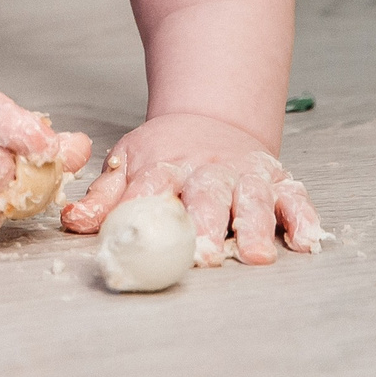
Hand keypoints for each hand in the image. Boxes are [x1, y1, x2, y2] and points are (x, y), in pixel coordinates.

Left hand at [60, 112, 323, 263]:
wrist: (209, 121)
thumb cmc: (165, 154)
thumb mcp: (128, 164)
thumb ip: (104, 198)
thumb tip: (72, 223)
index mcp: (166, 166)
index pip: (155, 186)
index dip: (152, 209)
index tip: (150, 236)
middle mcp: (208, 170)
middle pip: (208, 196)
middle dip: (208, 225)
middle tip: (207, 255)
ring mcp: (245, 175)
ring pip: (252, 198)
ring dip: (255, 225)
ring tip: (256, 254)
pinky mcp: (277, 180)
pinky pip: (294, 197)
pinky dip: (301, 217)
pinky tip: (303, 241)